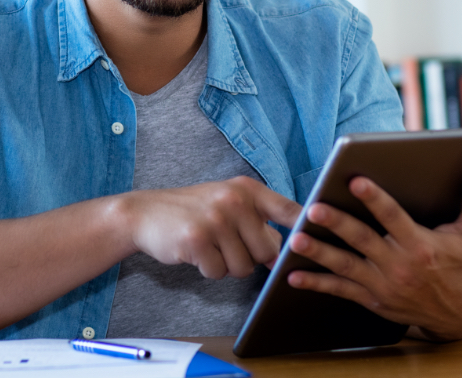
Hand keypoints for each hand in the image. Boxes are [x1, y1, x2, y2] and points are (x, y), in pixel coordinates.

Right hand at [120, 176, 301, 279]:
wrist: (144, 213)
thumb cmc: (193, 211)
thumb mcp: (227, 203)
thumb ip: (259, 221)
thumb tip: (290, 250)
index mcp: (247, 189)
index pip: (290, 211)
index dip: (307, 229)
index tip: (317, 242)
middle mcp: (234, 200)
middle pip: (266, 252)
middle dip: (250, 258)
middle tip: (226, 244)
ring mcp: (215, 218)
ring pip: (243, 267)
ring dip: (226, 265)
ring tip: (209, 245)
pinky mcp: (197, 239)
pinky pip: (218, 272)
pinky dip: (208, 269)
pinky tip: (195, 251)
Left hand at [285, 160, 461, 340]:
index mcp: (422, 246)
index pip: (394, 218)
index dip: (375, 199)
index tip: (355, 181)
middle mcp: (400, 266)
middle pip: (363, 241)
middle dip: (337, 224)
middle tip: (314, 209)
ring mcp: (384, 285)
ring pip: (346, 267)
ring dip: (319, 254)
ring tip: (296, 239)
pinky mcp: (373, 299)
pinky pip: (341, 291)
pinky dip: (316, 283)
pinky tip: (293, 274)